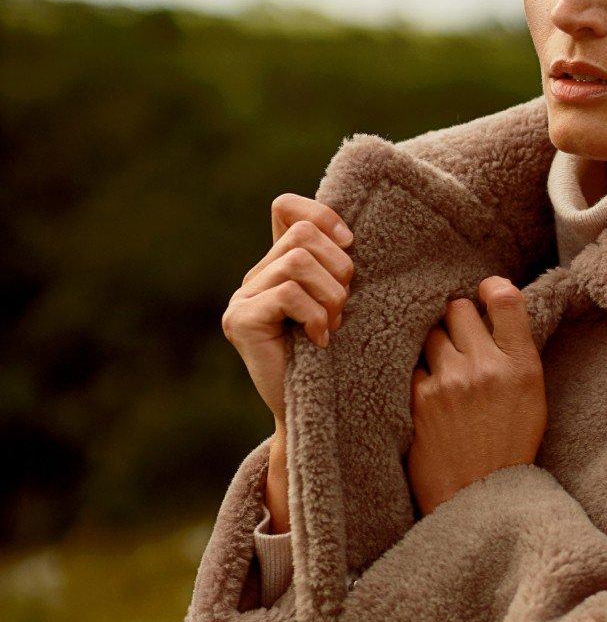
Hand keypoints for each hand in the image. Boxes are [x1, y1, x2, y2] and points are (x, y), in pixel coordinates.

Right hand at [222, 194, 355, 425]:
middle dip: (338, 268)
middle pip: (302, 234)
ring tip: (333, 325)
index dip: (322, 215)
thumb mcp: (345, 305)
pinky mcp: (240, 321)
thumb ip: (338, 270)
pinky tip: (319, 340)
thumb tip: (352, 236)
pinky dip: (315, 316)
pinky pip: (287, 294)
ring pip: (297, 262)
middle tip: (344, 307)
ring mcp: (242, 299)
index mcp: (279, 266)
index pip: (285, 207)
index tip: (350, 245)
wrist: (320, 414)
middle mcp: (255, 277)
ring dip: (330, 295)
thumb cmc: (340, 361)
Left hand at [406, 276, 546, 514]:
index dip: (492, 287)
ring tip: (445, 370)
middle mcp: (487, 367)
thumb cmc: (508, 448)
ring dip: (437, 345)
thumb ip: (515, 356)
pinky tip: (431, 394)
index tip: (485, 292)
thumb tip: (493, 314)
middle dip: (458, 320)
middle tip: (461, 341)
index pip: (506, 299)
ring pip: (432, 333)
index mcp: (522, 367)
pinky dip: (421, 373)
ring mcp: (450, 380)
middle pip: (459, 308)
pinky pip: (414, 363)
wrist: (479, 497)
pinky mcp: (420, 397)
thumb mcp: (532, 399)